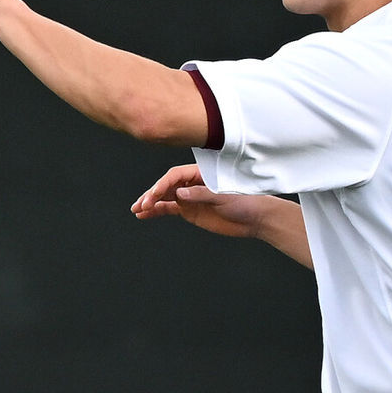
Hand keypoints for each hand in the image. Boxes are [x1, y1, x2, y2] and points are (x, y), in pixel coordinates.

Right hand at [130, 164, 264, 238]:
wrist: (255, 218)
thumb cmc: (244, 201)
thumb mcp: (224, 196)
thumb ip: (201, 194)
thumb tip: (180, 194)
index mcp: (200, 174)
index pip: (175, 175)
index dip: (163, 184)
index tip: (154, 194)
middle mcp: (192, 183)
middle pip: (166, 186)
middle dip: (152, 194)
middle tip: (142, 204)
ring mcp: (189, 197)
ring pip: (164, 198)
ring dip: (150, 203)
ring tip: (136, 210)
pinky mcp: (190, 210)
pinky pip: (169, 209)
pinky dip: (156, 211)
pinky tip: (144, 215)